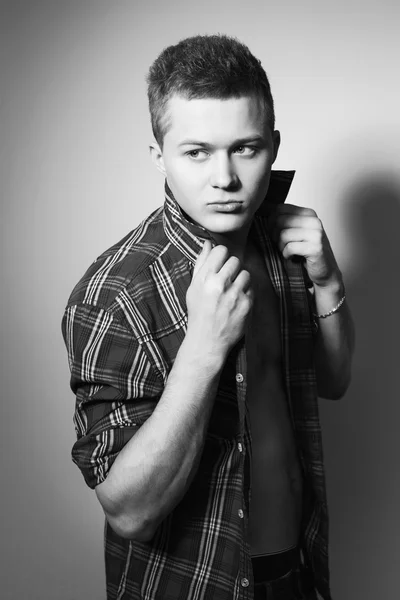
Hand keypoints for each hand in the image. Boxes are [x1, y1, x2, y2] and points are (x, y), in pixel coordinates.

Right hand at [186, 241, 252, 356]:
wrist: (207, 340)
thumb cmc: (199, 311)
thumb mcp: (194, 287)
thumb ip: (201, 263)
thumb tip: (208, 243)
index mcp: (205, 278)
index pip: (221, 251)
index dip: (222, 256)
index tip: (220, 264)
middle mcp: (220, 284)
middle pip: (235, 260)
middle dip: (232, 269)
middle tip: (226, 281)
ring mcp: (235, 295)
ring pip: (246, 274)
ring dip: (241, 281)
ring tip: (232, 293)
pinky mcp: (247, 305)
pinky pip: (252, 289)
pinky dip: (246, 294)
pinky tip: (236, 303)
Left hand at [267, 204, 342, 288]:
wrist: (325, 271)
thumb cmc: (307, 252)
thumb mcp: (297, 232)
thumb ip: (285, 221)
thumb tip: (264, 213)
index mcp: (309, 214)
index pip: (280, 208)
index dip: (271, 221)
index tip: (274, 232)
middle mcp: (314, 221)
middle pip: (280, 220)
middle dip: (274, 235)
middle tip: (280, 244)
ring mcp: (316, 234)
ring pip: (283, 235)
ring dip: (281, 247)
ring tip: (287, 251)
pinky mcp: (315, 248)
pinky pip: (290, 248)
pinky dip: (286, 255)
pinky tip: (292, 257)